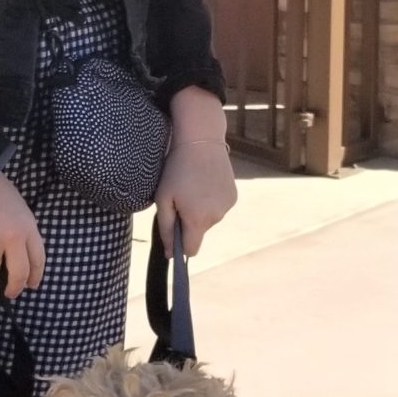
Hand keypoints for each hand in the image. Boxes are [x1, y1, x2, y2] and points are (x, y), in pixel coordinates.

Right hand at [0, 171, 44, 296]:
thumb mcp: (20, 210)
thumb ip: (23, 233)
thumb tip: (20, 261)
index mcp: (28, 226)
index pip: (38, 259)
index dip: (35, 276)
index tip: (31, 285)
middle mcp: (13, 237)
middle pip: (19, 272)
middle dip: (16, 287)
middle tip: (11, 293)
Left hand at [155, 88, 236, 258]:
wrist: (201, 141)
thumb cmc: (177, 169)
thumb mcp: (164, 198)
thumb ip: (166, 229)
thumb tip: (171, 255)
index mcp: (197, 220)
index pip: (191, 250)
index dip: (181, 245)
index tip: (174, 231)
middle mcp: (216, 217)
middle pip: (199, 232)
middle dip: (189, 221)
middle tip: (180, 197)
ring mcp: (227, 206)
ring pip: (209, 219)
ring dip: (200, 209)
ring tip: (193, 186)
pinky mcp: (233, 196)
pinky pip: (218, 207)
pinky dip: (211, 200)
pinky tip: (205, 182)